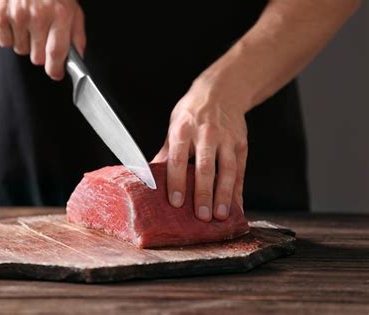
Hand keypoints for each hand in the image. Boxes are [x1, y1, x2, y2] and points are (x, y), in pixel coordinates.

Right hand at [0, 0, 85, 79]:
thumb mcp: (72, 7)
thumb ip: (76, 34)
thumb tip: (77, 57)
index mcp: (61, 14)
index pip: (57, 53)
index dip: (55, 70)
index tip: (55, 73)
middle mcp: (39, 16)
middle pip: (37, 57)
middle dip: (40, 52)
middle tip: (40, 35)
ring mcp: (17, 15)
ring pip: (21, 50)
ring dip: (25, 42)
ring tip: (27, 23)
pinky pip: (4, 41)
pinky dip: (8, 35)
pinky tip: (14, 20)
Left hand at [153, 71, 248, 221]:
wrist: (222, 91)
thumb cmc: (192, 113)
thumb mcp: (174, 125)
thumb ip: (165, 152)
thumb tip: (148, 176)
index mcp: (184, 130)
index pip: (178, 159)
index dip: (176, 181)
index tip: (175, 202)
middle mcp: (207, 134)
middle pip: (205, 168)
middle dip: (203, 193)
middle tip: (202, 216)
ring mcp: (226, 139)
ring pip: (227, 170)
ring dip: (224, 195)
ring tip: (221, 216)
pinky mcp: (241, 144)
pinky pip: (240, 171)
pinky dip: (238, 190)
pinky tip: (236, 207)